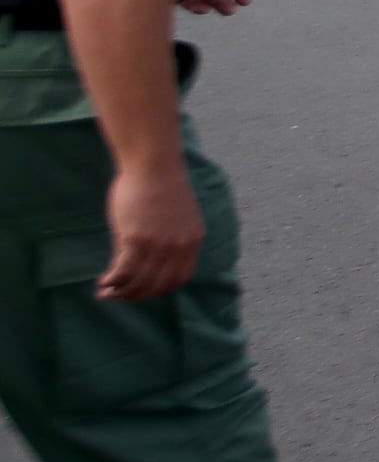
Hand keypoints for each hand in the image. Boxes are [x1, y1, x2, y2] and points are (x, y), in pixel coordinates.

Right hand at [97, 163, 203, 302]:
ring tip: (106, 292)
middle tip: (118, 296)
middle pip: (158, 286)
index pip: (178, 279)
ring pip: (139, 283)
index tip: (142, 291)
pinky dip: (112, 282)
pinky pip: (123, 272)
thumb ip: (168, 238)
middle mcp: (179, 247)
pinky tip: (103, 282)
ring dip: (121, 293)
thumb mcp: (175, 216)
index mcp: (193, 241)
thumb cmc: (160, 185)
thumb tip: (149, 259)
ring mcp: (158, 245)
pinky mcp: (137, 239)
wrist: (154, 164)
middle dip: (136, 296)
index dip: (158, 290)